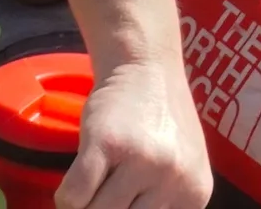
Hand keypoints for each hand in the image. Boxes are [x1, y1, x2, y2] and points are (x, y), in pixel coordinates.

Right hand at [55, 59, 211, 208]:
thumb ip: (162, 203)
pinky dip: (65, 197)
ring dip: (84, 206)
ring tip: (92, 184)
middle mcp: (175, 179)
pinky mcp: (106, 143)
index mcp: (195, 193)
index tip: (120, 205)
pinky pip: (73, 196)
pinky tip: (75, 181)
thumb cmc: (159, 122)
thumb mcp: (180, 168)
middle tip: (102, 194)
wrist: (146, 66)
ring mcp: (142, 161)